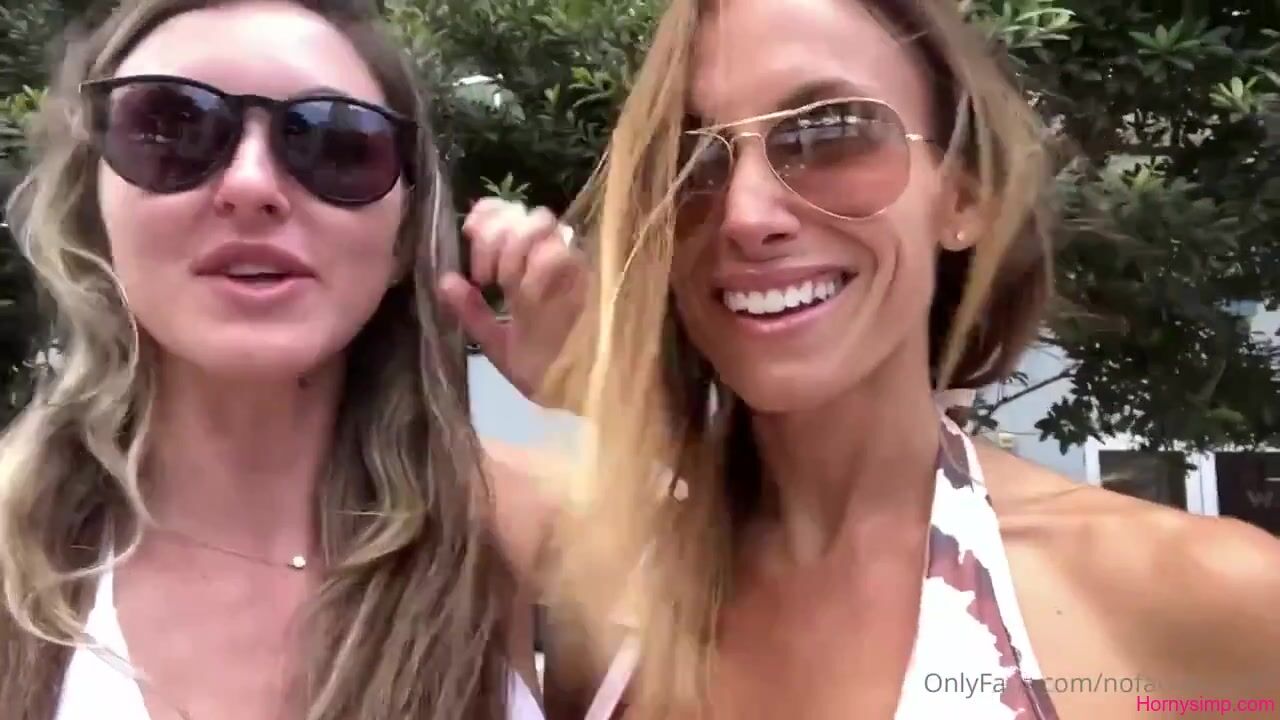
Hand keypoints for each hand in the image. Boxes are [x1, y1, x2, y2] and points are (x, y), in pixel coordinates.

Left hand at [438, 197, 586, 405]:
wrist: (579, 401)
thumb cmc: (545, 373)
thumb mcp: (498, 344)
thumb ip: (472, 314)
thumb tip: (445, 281)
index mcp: (530, 270)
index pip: (513, 213)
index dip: (490, 212)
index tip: (468, 230)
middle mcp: (554, 262)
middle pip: (528, 214)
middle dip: (497, 236)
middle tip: (484, 276)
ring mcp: (575, 270)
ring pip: (546, 225)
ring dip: (515, 247)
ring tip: (503, 282)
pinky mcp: (593, 280)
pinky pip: (564, 254)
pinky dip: (537, 268)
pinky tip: (526, 295)